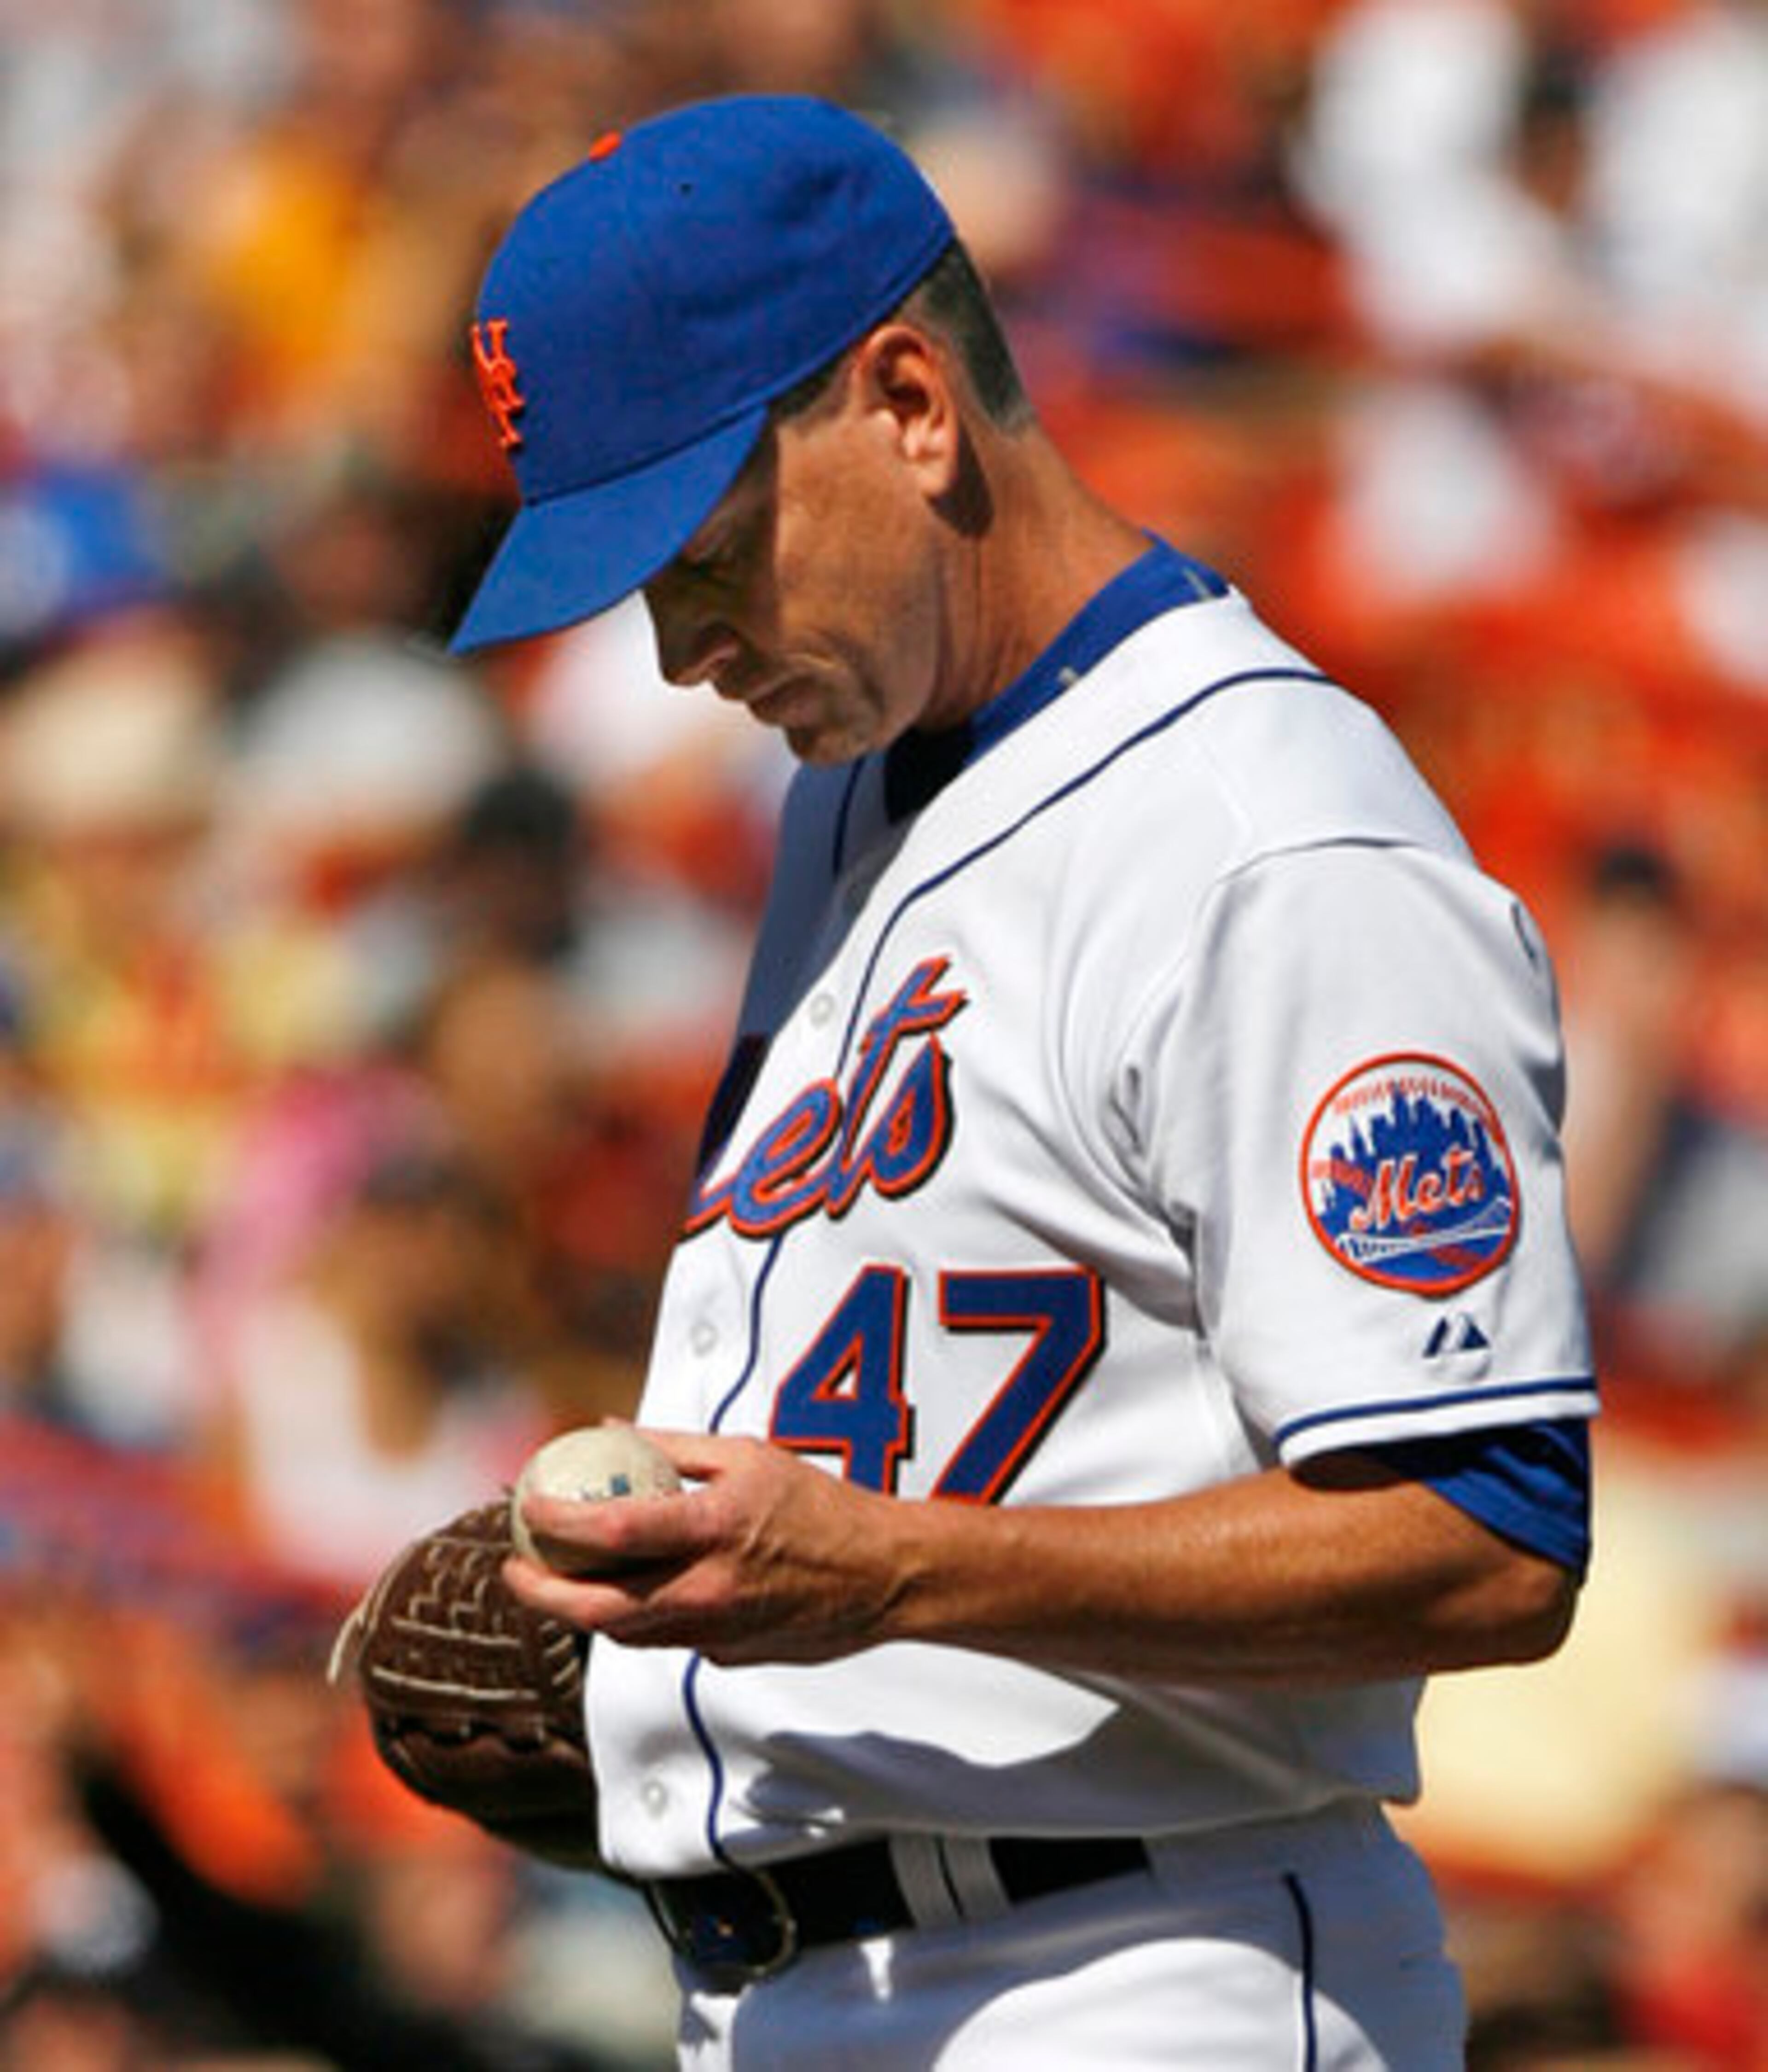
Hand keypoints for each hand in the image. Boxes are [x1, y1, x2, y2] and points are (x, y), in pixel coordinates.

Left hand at [503, 1431, 907, 1666]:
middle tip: (515, 1571)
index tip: (525, 1507)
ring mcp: (717, 1633)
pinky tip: (639, 1589)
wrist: (881, 1574)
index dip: (556, 1523)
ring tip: (560, 1580)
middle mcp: (709, 1589)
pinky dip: (641, 1616)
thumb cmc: (818, 1504)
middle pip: (600, 1609)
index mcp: (714, 1528)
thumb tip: (607, 1429)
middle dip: (542, 1594)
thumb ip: (672, 1446)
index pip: (613, 1532)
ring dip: (584, 1610)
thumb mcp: (747, 1454)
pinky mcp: (727, 1658)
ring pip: (626, 1633)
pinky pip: (668, 1638)